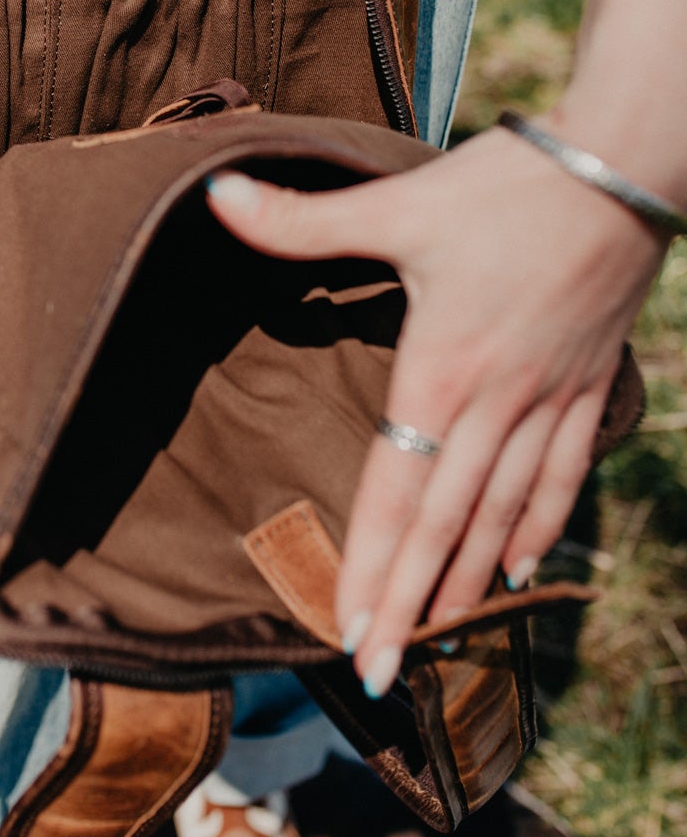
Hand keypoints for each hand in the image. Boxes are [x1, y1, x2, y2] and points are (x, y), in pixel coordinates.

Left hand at [205, 125, 666, 697]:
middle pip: (444, 524)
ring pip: (503, 511)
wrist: (621, 163)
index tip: (351, 637)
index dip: (373, 570)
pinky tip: (518, 566)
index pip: (397, 495)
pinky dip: (540, 524)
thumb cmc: (503, 185)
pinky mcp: (588, 385)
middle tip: (383, 673)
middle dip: (410, 604)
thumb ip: (303, 219)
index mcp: (440, 369)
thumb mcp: (395, 203)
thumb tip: (216, 198)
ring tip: (439, 635)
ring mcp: (548, 400)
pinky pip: (565, 473)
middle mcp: (496, 403)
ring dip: (468, 579)